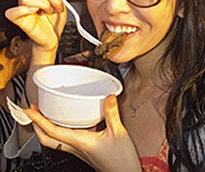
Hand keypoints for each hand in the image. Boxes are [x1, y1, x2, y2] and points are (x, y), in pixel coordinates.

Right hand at [5, 0, 66, 51]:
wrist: (54, 37)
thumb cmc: (54, 21)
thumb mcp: (58, 0)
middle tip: (57, 7)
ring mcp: (22, 8)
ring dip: (44, 5)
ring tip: (49, 12)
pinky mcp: (19, 19)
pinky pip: (13, 12)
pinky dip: (25, 10)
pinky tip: (36, 12)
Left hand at [25, 95, 141, 171]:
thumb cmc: (121, 160)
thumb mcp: (118, 132)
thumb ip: (111, 113)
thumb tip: (107, 97)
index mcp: (81, 142)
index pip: (52, 131)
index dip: (39, 120)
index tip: (30, 110)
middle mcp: (77, 147)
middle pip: (48, 138)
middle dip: (37, 125)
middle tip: (34, 111)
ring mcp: (80, 150)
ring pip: (56, 139)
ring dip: (47, 127)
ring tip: (47, 113)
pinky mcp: (85, 149)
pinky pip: (67, 139)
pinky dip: (62, 128)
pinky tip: (71, 120)